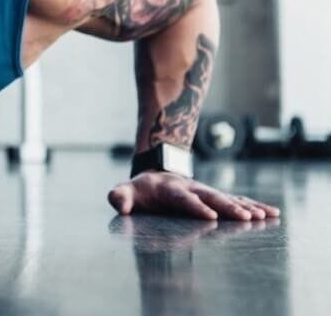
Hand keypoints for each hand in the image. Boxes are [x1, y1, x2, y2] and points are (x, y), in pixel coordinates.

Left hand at [107, 171, 280, 219]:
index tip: (209, 216)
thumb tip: (120, 205)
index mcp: (170, 189)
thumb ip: (120, 197)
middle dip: (227, 207)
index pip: (183, 198)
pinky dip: (254, 205)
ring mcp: (206, 192)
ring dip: (246, 206)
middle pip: (212, 197)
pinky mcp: (216, 197)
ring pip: (228, 198)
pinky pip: (238, 200)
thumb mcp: (126, 191)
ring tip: (263, 216)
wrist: (155, 175)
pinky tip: (271, 213)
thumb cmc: (140, 191)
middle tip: (246, 217)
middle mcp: (192, 188)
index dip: (195, 206)